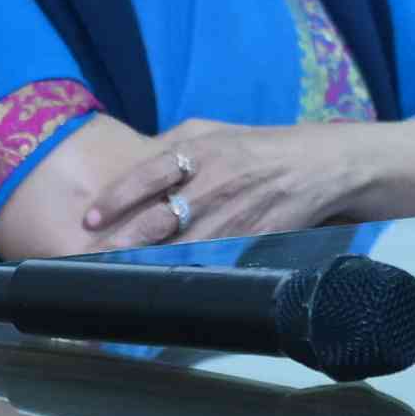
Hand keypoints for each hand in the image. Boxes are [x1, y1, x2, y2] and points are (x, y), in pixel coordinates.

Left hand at [69, 118, 414, 252]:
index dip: (116, 198)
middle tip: (93, 259)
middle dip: (124, 243)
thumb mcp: (215, 131)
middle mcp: (216, 181)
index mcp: (202, 150)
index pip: (149, 173)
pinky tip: (167, 285)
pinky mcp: (256, 238)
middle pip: (161, 219)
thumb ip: (171, 145)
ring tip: (118, 278)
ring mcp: (237, 213)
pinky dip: (190, 274)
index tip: (89, 220)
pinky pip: (215, 261)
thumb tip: (130, 166)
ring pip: (184, 247)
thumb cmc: (261, 147)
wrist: (325, 165)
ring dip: (150, 265)